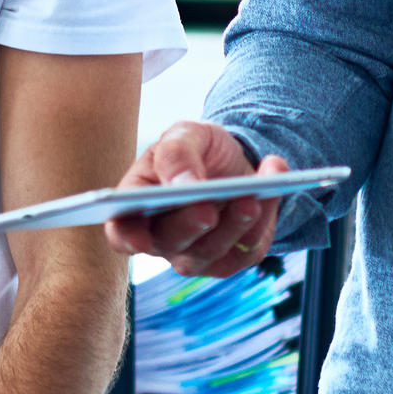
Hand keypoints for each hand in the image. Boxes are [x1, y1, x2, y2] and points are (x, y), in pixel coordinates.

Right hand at [103, 121, 288, 274]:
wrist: (234, 160)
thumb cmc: (197, 148)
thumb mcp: (185, 134)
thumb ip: (176, 153)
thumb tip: (182, 184)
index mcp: (137, 205)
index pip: (121, 231)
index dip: (127, 239)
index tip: (140, 239)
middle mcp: (162, 237)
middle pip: (170, 242)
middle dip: (189, 225)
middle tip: (206, 207)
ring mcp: (196, 253)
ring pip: (210, 252)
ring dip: (234, 224)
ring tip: (253, 196)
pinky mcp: (231, 259)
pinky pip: (246, 250)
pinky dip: (262, 222)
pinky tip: (272, 191)